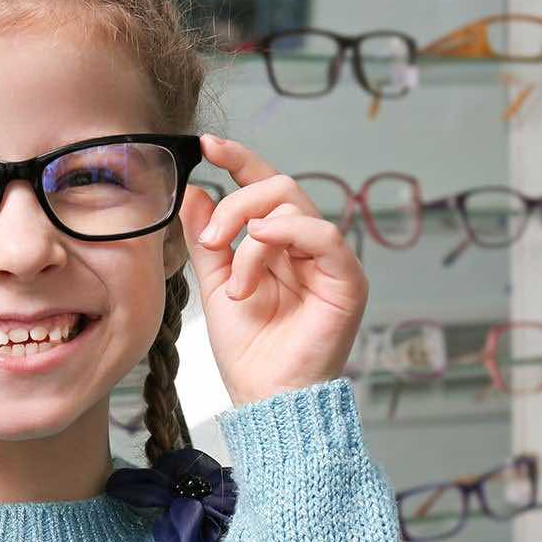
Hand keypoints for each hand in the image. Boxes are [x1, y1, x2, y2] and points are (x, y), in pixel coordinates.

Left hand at [179, 135, 367, 405]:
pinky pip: (323, 234)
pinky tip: (255, 261)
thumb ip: (208, 239)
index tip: (207, 145)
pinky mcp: (347, 279)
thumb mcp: (213, 284)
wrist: (265, 396)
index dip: (238, 160)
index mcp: (277, 244)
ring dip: (250, 236)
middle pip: (278, 186)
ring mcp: (328, 260)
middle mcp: (306, 246)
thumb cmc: (248, 351)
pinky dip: (284, 237)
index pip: (263, 187)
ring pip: (293, 206)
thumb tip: (195, 191)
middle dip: (235, 205)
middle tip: (210, 242)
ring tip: (234, 284)